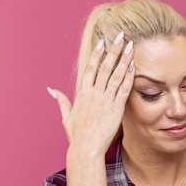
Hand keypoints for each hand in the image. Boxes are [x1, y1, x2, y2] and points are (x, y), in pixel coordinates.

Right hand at [47, 31, 134, 154]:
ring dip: (124, 59)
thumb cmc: (77, 135)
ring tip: (131, 46)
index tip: (103, 41)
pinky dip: (128, 77)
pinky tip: (134, 66)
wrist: (86, 148)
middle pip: (104, 66)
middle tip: (121, 36)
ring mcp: (105, 100)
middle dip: (114, 50)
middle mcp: (94, 93)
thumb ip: (62, 101)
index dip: (97, 54)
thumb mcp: (66, 116)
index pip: (90, 68)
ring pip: (115, 75)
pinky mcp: (116, 108)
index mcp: (82, 93)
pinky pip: (123, 89)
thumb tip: (51, 89)